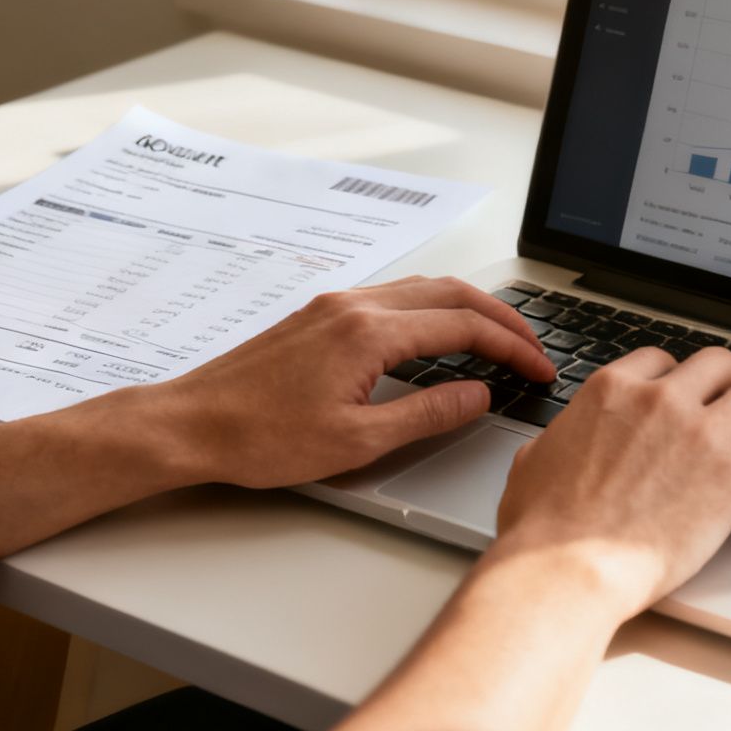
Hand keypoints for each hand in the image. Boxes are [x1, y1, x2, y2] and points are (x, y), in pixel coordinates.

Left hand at [138, 276, 556, 487]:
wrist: (190, 424)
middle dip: (503, 317)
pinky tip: (438, 337)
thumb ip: (428, 414)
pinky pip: (393, 297)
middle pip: (451, 292)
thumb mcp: (357, 442)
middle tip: (535, 348)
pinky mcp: (318, 315)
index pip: (465, 326)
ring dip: (468, 308)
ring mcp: (334, 304)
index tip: (540, 369)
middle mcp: (354, 305)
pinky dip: (432, 309)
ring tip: (498, 339)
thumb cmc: (260, 439)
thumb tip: (478, 395)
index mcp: (370, 333)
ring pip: (422, 288)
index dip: (513, 347)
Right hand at [491, 346, 730, 620]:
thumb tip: (555, 445)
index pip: (661, 360)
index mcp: (613, 390)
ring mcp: (701, 435)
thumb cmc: (544, 529)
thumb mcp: (533, 462)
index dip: (682, 377)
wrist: (570, 569)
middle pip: (719, 364)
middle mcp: (661, 400)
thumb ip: (557, 440)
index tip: (692, 394)